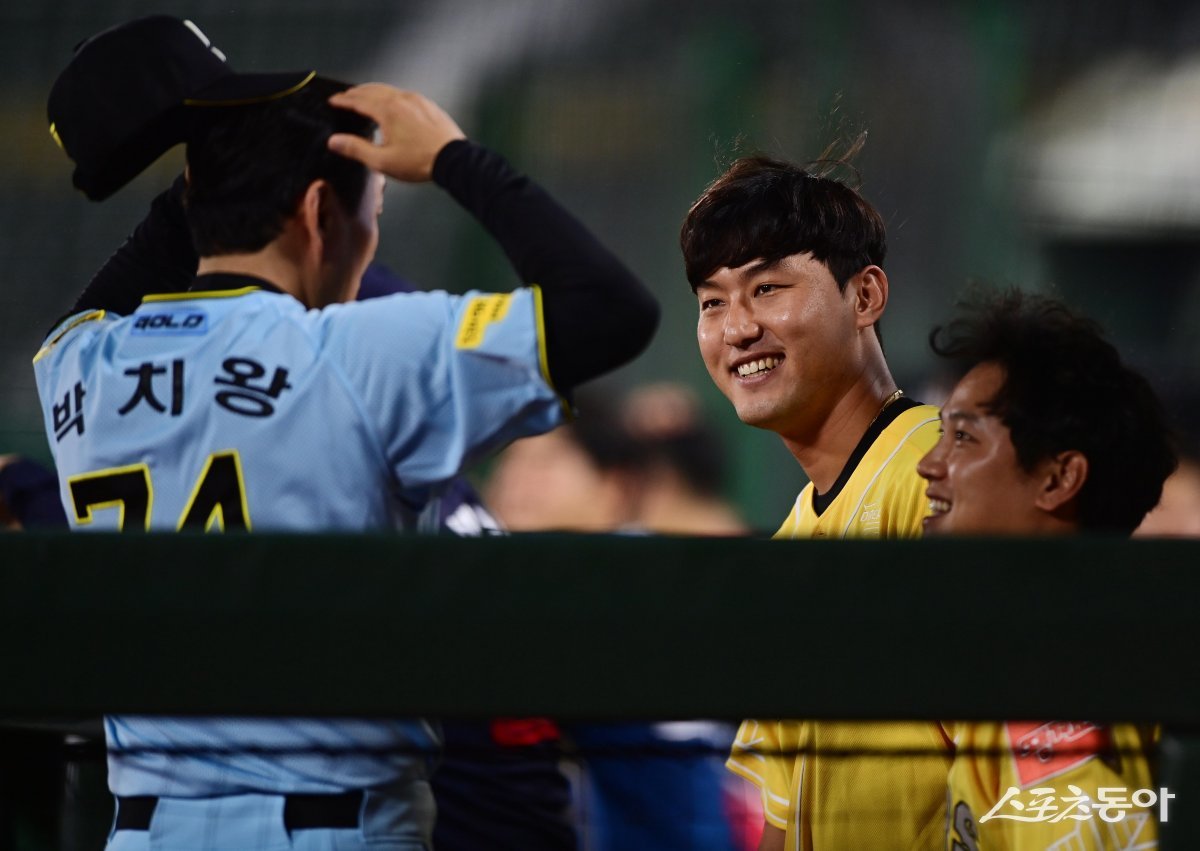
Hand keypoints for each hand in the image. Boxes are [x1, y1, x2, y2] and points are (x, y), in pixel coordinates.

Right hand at [327, 85, 465, 181]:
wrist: (453, 159)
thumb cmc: (418, 162)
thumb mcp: (383, 161)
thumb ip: (356, 149)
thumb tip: (333, 141)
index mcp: (387, 110)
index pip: (359, 100)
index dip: (343, 101)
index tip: (333, 100)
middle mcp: (401, 99)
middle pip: (372, 90)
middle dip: (356, 92)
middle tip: (345, 96)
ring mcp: (416, 100)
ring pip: (389, 89)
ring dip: (373, 91)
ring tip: (364, 96)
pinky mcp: (428, 104)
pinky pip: (403, 94)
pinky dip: (390, 95)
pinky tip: (391, 103)